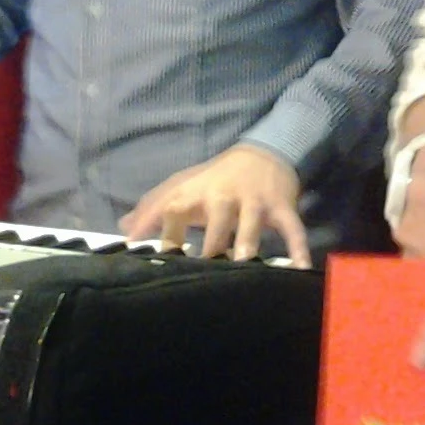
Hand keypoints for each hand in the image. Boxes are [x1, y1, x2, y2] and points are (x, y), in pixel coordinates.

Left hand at [123, 145, 308, 265]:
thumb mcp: (183, 185)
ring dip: (247, 242)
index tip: (160, 259)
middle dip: (211, 245)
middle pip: (216, 218)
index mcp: (197, 190)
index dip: (165, 231)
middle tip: (205, 272)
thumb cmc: (215, 177)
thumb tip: (124, 230)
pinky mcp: (281, 207)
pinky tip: (300, 267)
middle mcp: (224, 195)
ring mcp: (255, 201)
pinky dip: (298, 246)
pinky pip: (292, 228)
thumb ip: (154, 207)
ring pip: (251, 223)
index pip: (175, 207)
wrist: (265, 152)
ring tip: (243, 265)